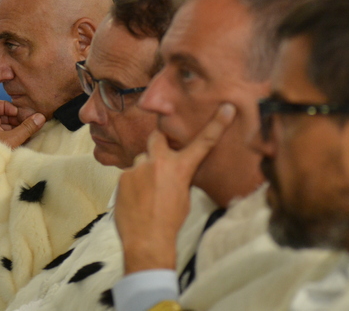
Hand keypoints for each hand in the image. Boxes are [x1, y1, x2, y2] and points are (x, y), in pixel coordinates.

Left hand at [0, 99, 45, 148]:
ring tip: (24, 134)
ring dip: (12, 128)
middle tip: (25, 124)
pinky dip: (8, 135)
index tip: (17, 114)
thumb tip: (40, 117)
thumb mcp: (14, 139)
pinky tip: (18, 142)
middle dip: (13, 119)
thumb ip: (27, 127)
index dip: (7, 106)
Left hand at [115, 103, 235, 273]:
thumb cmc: (170, 222)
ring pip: (141, 160)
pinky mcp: (122, 177)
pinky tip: (137, 200)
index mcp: (180, 168)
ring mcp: (137, 168)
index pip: (202, 142)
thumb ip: (179, 176)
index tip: (226, 108)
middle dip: (160, 141)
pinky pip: (129, 175)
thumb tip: (174, 170)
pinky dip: (134, 184)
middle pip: (157, 137)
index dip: (216, 124)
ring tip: (147, 192)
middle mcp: (157, 162)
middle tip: (162, 153)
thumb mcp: (184, 197)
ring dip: (145, 170)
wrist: (146, 241)